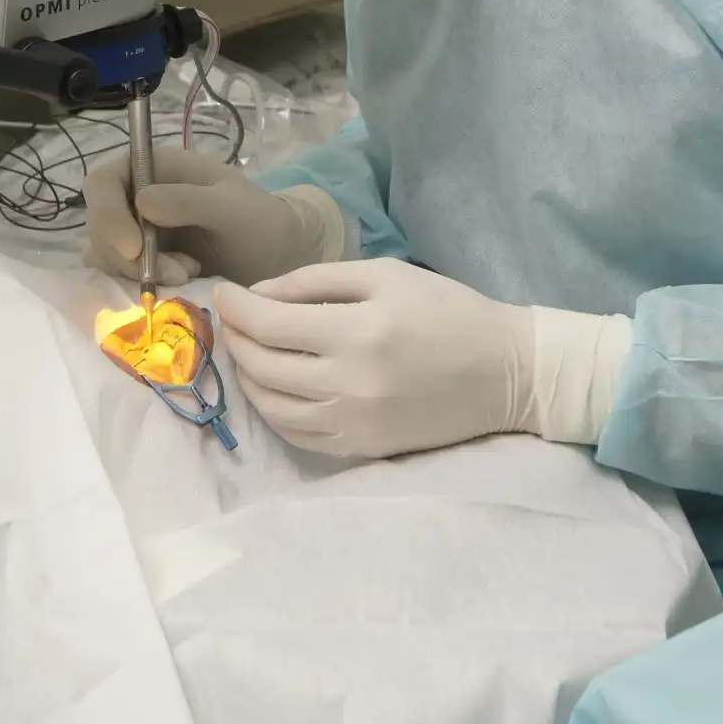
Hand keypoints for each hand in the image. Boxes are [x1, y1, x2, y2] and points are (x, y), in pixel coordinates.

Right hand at [81, 147, 344, 288]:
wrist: (278, 257)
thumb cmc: (260, 221)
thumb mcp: (232, 207)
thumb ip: (189, 201)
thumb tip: (142, 201)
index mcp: (154, 169)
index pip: (102, 182)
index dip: (106, 214)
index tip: (132, 249)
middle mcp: (137, 197)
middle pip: (98, 226)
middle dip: (127, 256)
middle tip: (177, 273)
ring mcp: (137, 233)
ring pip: (106, 257)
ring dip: (137, 275)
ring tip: (188, 276)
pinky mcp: (142, 266)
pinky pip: (119, 279)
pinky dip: (141, 287)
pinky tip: (181, 286)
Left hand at [214, 258, 634, 458]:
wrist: (504, 371)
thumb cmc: (446, 309)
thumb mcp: (385, 275)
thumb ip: (317, 280)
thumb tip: (260, 295)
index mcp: (357, 331)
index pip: (270, 323)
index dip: (235, 307)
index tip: (218, 292)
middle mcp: (350, 382)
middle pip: (263, 366)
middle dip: (235, 339)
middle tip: (228, 320)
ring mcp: (355, 422)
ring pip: (273, 407)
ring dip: (247, 377)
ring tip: (245, 352)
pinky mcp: (363, 448)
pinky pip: (299, 435)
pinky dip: (274, 411)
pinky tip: (272, 388)